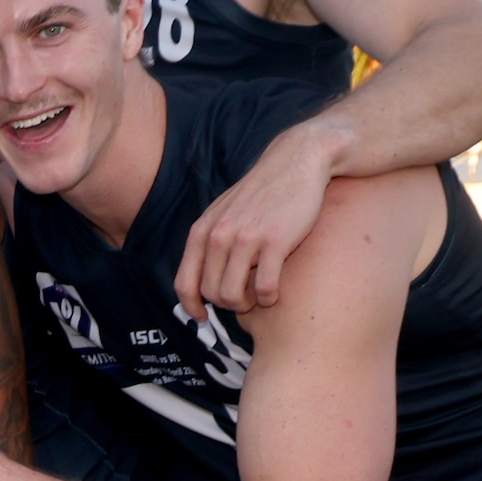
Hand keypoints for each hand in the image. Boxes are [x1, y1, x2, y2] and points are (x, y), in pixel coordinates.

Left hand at [177, 114, 343, 318]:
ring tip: (259, 296)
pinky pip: (264, 288)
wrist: (296, 162)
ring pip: (233, 295)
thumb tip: (201, 280)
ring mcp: (246, 238)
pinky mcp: (275, 240)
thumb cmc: (262, 194)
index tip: (203, 318)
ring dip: (247, 304)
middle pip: (211, 293)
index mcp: (203, 230)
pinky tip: (275, 292)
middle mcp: (219, 235)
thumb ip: (209, 242)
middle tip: (246, 299)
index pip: (184, 282)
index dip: (191, 307)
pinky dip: (269, 298)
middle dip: (228, 305)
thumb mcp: (224, 213)